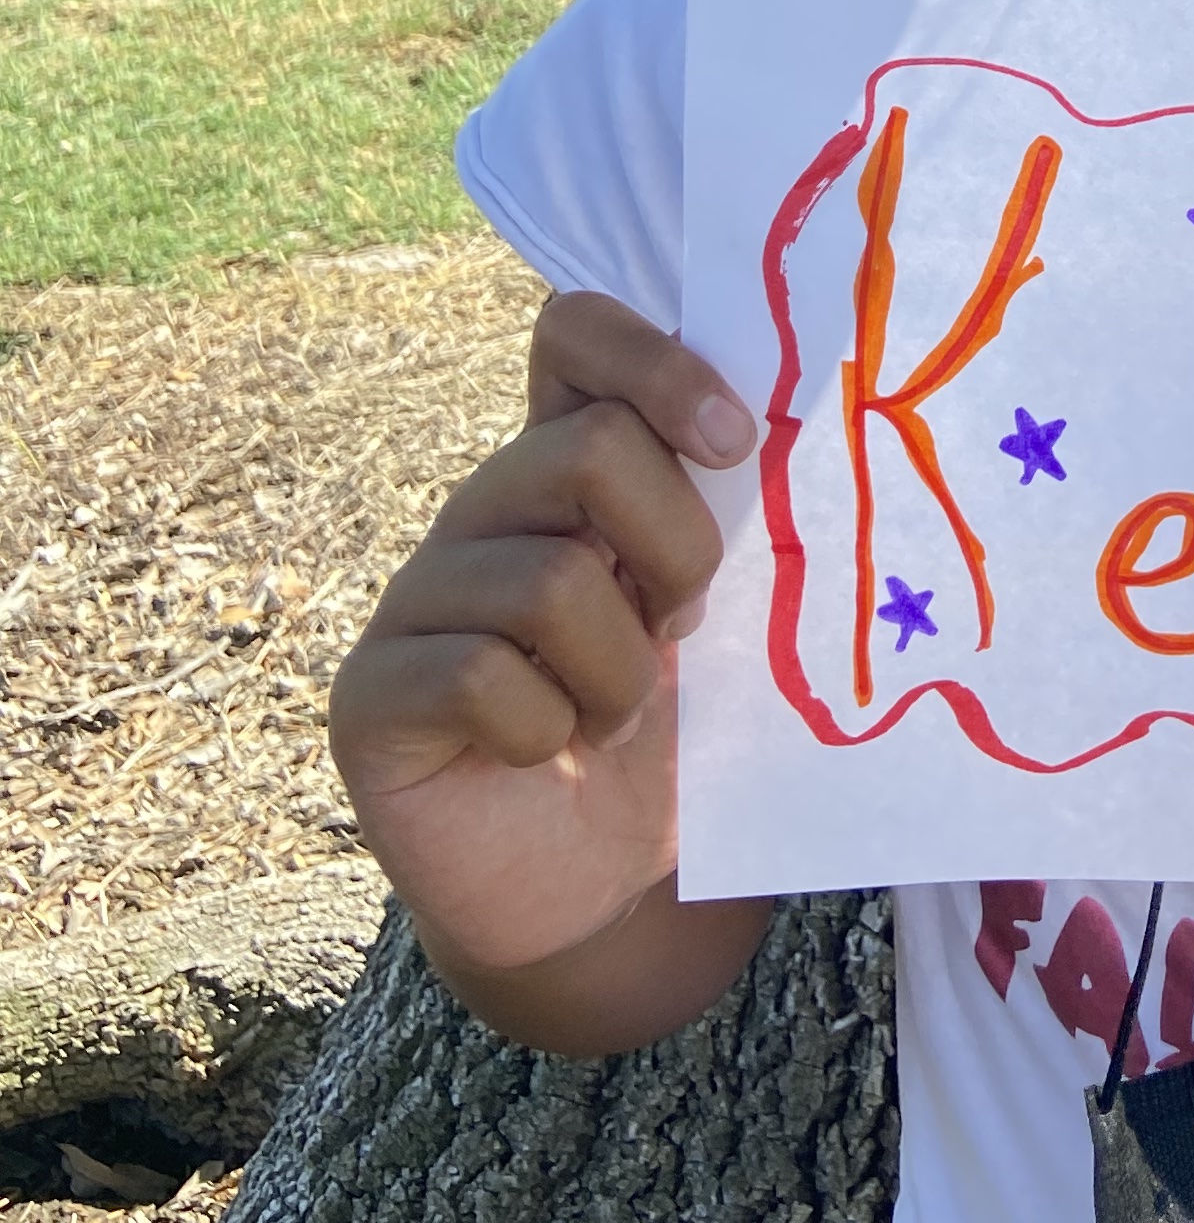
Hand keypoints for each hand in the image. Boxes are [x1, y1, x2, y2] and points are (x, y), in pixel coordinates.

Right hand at [330, 293, 755, 981]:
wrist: (603, 890)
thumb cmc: (673, 730)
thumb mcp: (715, 605)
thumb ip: (727, 511)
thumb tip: (792, 428)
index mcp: (566, 464)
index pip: (575, 333)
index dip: (656, 362)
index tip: (736, 440)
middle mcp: (483, 510)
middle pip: (588, 448)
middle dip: (676, 547)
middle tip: (683, 626)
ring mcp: (416, 598)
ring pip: (548, 578)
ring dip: (618, 670)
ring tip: (611, 715)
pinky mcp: (373, 696)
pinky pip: (479, 676)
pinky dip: (545, 729)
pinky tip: (544, 754)